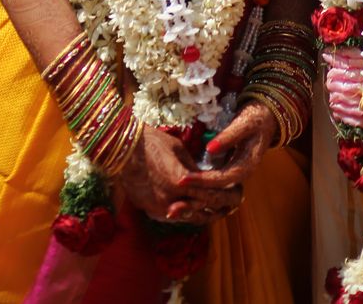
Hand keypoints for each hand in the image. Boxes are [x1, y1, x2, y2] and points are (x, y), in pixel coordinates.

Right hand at [118, 125, 240, 225]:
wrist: (123, 150)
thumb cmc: (152, 143)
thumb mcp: (179, 150)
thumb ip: (194, 168)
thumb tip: (207, 176)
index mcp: (183, 181)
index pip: (213, 193)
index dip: (228, 192)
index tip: (239, 189)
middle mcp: (174, 200)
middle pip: (206, 209)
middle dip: (223, 205)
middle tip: (236, 200)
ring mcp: (162, 209)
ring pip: (194, 218)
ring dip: (209, 213)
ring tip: (223, 207)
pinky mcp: (153, 212)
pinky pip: (178, 217)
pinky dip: (191, 214)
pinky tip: (199, 208)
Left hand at [163, 104, 277, 224]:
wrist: (265, 119)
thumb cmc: (254, 119)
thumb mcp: (243, 124)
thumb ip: (228, 137)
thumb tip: (209, 150)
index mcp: (246, 166)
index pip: (222, 179)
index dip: (202, 181)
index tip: (182, 180)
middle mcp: (241, 174)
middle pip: (218, 192)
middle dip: (196, 193)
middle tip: (174, 192)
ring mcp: (234, 174)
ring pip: (216, 192)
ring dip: (197, 196)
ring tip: (176, 199)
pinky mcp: (228, 171)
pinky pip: (214, 185)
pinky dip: (200, 189)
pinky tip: (185, 191)